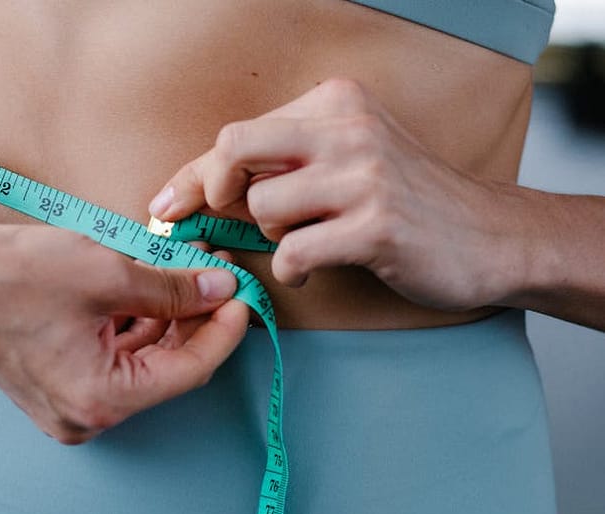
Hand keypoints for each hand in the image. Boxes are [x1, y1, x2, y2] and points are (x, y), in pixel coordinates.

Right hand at [0, 215, 248, 443]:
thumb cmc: (12, 274)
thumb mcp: (107, 273)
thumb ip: (172, 287)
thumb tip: (219, 289)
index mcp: (100, 400)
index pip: (189, 371)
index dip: (223, 331)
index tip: (242, 296)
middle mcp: (85, 415)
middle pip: (165, 369)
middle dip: (194, 321)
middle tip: (215, 277)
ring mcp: (66, 403)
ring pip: (139, 363)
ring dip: (165, 320)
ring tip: (181, 273)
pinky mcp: (54, 383)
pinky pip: (110, 360)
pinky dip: (132, 327)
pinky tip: (145, 288)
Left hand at [148, 79, 517, 311]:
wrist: (490, 236)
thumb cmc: (405, 201)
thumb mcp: (349, 159)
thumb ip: (286, 162)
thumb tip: (199, 190)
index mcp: (335, 103)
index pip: (239, 134)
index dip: (193, 175)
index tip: (165, 206)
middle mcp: (348, 128)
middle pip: (235, 150)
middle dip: (212, 190)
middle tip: (223, 219)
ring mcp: (365, 175)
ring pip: (263, 208)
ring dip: (273, 235)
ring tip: (306, 240)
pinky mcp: (376, 225)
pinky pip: (294, 251)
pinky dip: (293, 269)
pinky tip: (314, 268)